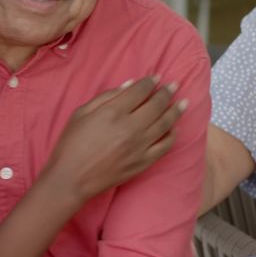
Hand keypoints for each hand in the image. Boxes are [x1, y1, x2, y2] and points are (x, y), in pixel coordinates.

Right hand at [40, 76, 186, 202]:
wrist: (71, 178)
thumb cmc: (71, 143)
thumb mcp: (82, 112)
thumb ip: (107, 96)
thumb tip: (130, 84)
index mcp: (114, 112)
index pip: (140, 91)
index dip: (150, 82)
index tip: (157, 77)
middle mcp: (131, 127)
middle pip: (157, 104)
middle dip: (167, 92)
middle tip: (175, 85)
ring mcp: (140, 146)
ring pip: (166, 123)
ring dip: (176, 110)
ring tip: (183, 102)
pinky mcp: (144, 162)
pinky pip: (165, 146)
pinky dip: (173, 134)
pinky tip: (174, 128)